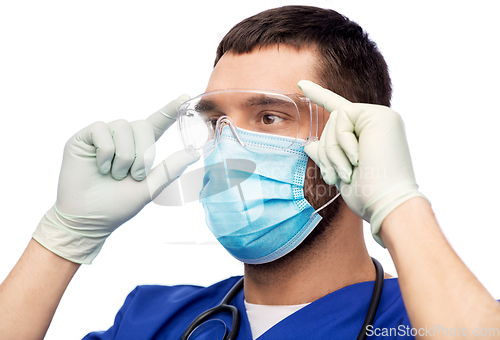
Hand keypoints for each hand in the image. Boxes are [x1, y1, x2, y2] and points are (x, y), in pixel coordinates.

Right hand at [32, 95, 199, 263]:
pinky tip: (99, 167)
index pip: (157, 124)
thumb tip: (195, 152)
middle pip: (142, 124)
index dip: (170, 110)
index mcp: (139, 148)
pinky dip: (105, 153)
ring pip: (122, 127)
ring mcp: (102, 136)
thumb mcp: (150, 188)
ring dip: (124, 156)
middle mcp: (122, 138)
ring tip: (115, 174)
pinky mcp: (83, 137)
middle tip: (134, 175)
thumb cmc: (117, 205)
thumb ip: (170, 169)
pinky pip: (101, 130)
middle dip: (143, 152)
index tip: (185, 97)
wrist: (88, 218)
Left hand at [298, 80, 426, 245]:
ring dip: (332, 151)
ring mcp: (380, 117)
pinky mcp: (380, 115)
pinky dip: (342, 142)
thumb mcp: (340, 172)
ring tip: (346, 172)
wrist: (386, 204)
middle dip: (326, 151)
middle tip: (336, 175)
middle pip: (331, 122)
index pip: (340, 110)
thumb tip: (308, 144)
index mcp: (368, 134)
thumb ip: (327, 154)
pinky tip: (357, 159)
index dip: (319, 95)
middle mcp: (376, 122)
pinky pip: (342, 117)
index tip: (301, 85)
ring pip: (334, 120)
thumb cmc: (366, 194)